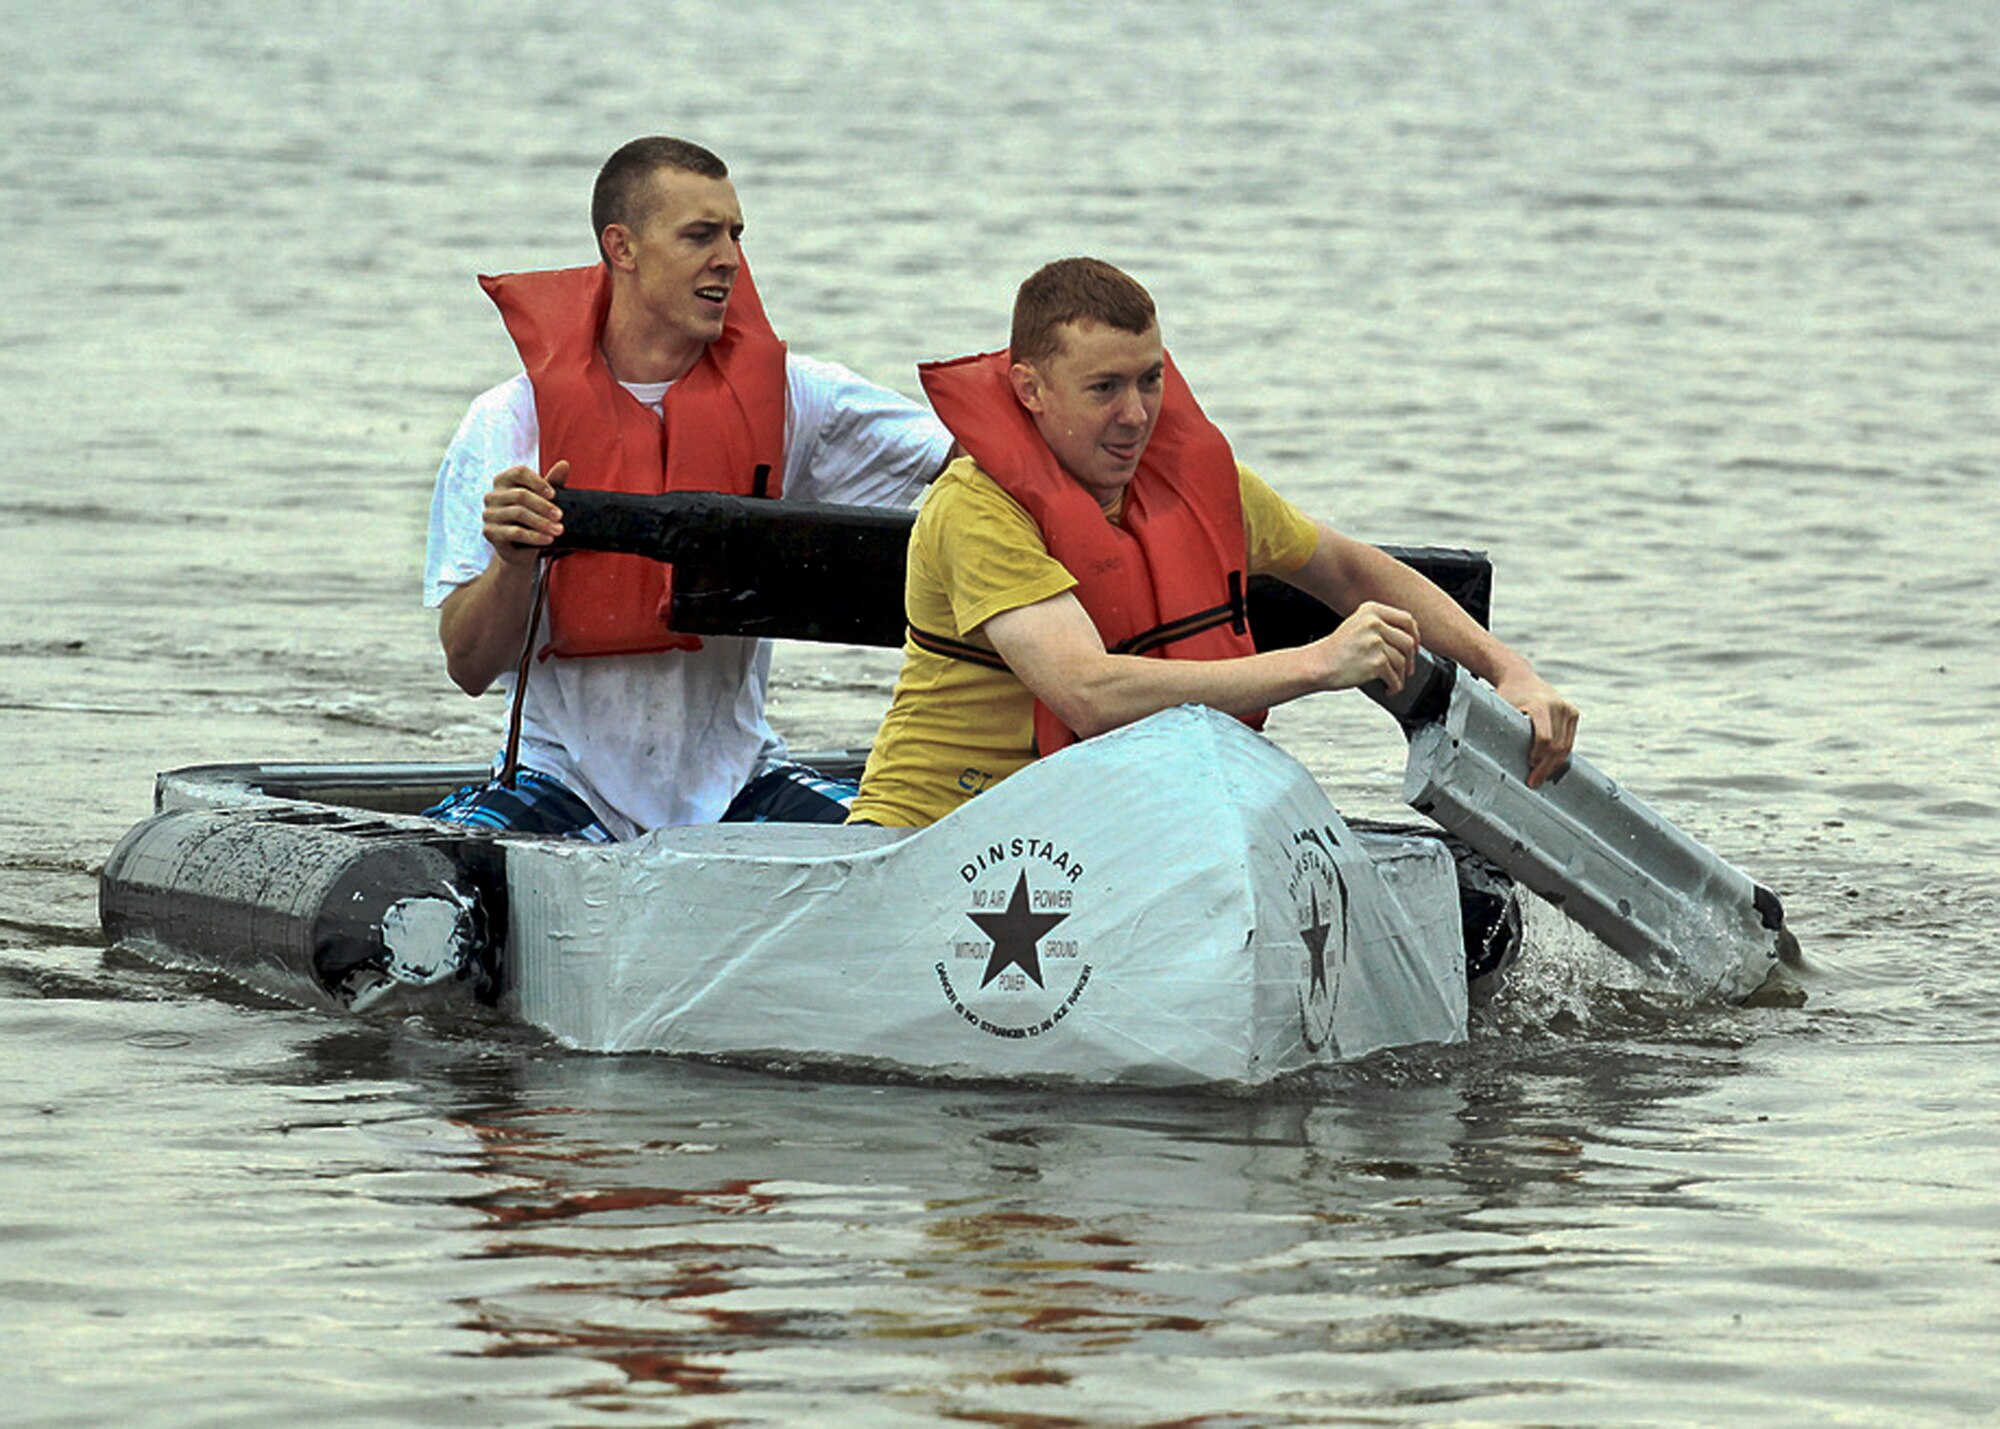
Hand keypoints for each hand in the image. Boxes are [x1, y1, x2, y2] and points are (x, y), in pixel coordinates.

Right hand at [481, 459, 568, 565]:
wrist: (521, 548)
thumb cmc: (534, 517)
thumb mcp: (544, 500)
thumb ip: (553, 482)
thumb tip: (564, 464)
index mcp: (503, 481)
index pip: (519, 472)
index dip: (537, 482)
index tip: (554, 494)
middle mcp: (492, 495)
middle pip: (520, 495)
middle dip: (543, 506)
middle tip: (560, 516)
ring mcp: (488, 514)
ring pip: (518, 513)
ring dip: (542, 522)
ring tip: (559, 530)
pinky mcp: (489, 532)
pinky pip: (515, 532)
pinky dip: (535, 536)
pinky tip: (549, 539)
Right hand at [1317, 601, 1419, 694]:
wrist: (1317, 665)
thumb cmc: (1337, 650)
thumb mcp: (1358, 626)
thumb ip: (1381, 626)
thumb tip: (1411, 640)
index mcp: (1371, 610)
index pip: (1407, 619)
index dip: (1415, 635)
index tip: (1415, 646)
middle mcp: (1374, 623)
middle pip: (1408, 641)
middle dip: (1411, 659)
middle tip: (1406, 669)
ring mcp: (1375, 642)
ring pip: (1402, 661)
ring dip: (1400, 675)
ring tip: (1393, 681)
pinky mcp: (1375, 662)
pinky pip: (1395, 676)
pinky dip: (1394, 686)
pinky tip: (1388, 688)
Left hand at [1494, 668, 1577, 788]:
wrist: (1520, 678)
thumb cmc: (1505, 697)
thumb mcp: (1500, 710)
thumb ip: (1501, 730)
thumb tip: (1490, 760)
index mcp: (1538, 705)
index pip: (1545, 739)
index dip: (1538, 757)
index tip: (1529, 769)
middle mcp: (1556, 705)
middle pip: (1557, 746)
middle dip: (1546, 768)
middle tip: (1534, 782)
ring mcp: (1567, 709)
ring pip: (1566, 746)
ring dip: (1554, 765)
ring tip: (1541, 777)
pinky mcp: (1573, 713)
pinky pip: (1570, 741)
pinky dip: (1561, 755)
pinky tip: (1549, 766)